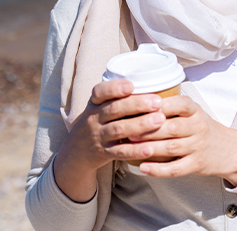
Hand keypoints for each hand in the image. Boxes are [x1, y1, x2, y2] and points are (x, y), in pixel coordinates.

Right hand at [53, 79, 166, 201]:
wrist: (77, 151)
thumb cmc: (97, 122)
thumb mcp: (98, 107)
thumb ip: (116, 97)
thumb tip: (151, 82)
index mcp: (94, 103)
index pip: (99, 92)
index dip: (114, 88)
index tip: (131, 85)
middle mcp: (94, 118)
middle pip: (114, 109)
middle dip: (137, 104)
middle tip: (158, 102)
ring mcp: (98, 136)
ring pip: (119, 129)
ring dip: (140, 124)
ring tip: (160, 120)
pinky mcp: (104, 154)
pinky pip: (120, 152)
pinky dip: (135, 151)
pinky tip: (150, 149)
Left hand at [127, 96, 236, 185]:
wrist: (227, 150)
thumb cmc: (199, 127)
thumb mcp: (192, 111)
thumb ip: (170, 105)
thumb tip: (136, 97)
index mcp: (195, 110)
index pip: (180, 103)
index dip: (161, 104)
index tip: (141, 105)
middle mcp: (198, 127)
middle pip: (172, 127)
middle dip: (148, 128)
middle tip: (126, 128)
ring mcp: (198, 147)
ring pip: (171, 147)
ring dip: (148, 148)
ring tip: (129, 147)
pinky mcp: (196, 165)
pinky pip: (175, 168)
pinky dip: (158, 169)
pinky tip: (143, 167)